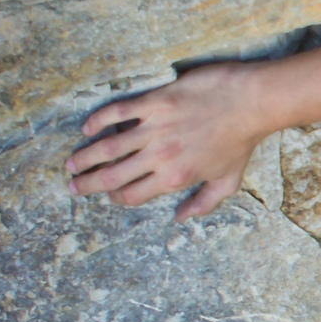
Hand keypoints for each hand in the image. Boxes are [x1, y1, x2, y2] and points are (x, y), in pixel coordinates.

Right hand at [66, 62, 266, 220]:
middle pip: (113, 176)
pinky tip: (87, 128)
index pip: (133, 195)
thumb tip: (180, 218)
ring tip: (70, 164)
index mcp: (176, 178)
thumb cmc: (241, 142)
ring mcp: (155, 129)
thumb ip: (204, 203)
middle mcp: (160, 157)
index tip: (107, 196)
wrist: (250, 103)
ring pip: (108, 147)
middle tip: (72, 186)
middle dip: (88, 183)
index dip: (116, 198)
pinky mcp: (155, 103)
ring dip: (85, 157)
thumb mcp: (228, 181)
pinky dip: (98, 121)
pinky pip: (118, 112)